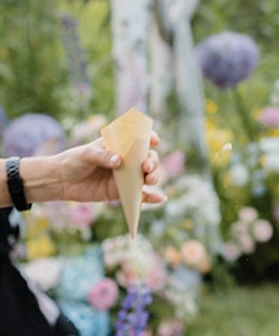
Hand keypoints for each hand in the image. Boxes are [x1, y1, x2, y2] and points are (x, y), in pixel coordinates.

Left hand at [12, 139, 164, 208]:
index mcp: (118, 145)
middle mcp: (126, 160)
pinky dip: (151, 197)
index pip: (139, 139)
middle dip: (152, 161)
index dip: (149, 138)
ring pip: (147, 176)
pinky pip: (140, 195)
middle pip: (147, 159)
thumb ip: (102, 156)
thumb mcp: (86, 154)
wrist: (62, 181)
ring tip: (150, 179)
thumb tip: (119, 161)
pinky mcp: (122, 192)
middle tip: (146, 167)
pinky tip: (159, 198)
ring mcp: (126, 177)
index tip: (154, 141)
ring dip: (154, 177)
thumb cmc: (73, 161)